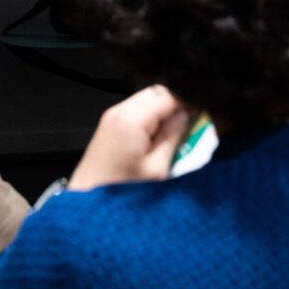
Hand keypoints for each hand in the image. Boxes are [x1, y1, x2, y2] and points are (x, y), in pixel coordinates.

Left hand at [68, 86, 190, 190]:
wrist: (88, 196)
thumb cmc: (121, 189)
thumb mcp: (156, 168)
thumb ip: (173, 137)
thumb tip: (185, 115)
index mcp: (132, 121)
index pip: (167, 96)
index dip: (187, 101)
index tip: (200, 111)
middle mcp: (119, 111)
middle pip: (156, 91)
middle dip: (175, 102)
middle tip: (189, 120)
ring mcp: (112, 115)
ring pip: (146, 97)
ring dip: (163, 108)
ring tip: (173, 129)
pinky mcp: (109, 121)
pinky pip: (136, 107)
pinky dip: (150, 114)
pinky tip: (157, 133)